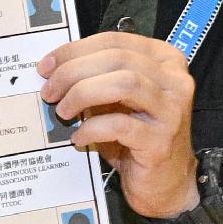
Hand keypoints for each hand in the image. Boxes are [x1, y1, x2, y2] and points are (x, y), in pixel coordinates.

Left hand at [34, 31, 197, 219]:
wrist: (166, 182)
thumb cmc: (137, 138)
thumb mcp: (117, 101)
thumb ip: (97, 79)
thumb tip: (54, 69)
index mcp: (164, 60)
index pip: (115, 41)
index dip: (76, 50)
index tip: (47, 66)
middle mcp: (175, 81)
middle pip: (117, 59)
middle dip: (75, 71)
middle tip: (50, 90)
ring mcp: (171, 111)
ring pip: (123, 84)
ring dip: (83, 93)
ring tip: (63, 111)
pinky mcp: (161, 141)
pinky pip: (120, 125)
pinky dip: (93, 128)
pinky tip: (79, 137)